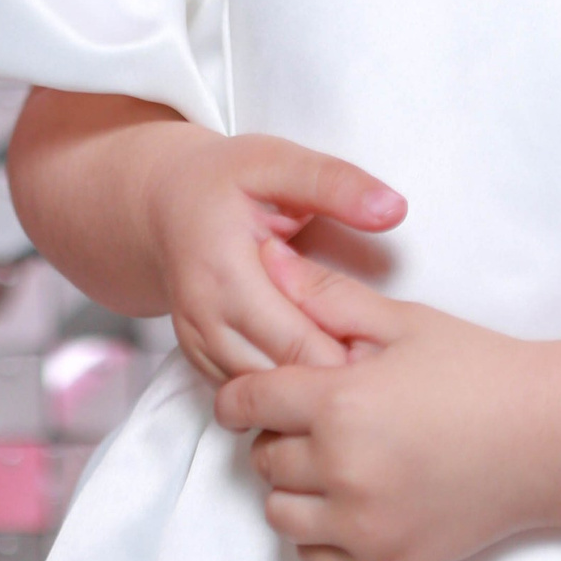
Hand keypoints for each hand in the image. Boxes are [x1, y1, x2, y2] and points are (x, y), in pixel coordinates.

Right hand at [148, 134, 405, 382]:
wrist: (166, 203)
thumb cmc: (226, 179)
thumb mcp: (280, 163)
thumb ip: (336, 185)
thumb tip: (394, 209)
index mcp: (226, 272)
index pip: (298, 342)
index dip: (347, 348)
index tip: (387, 341)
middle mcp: (205, 319)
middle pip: (282, 378)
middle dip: (332, 375)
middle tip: (379, 358)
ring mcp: (197, 346)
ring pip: (263, 397)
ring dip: (307, 388)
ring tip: (352, 362)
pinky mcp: (198, 361)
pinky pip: (247, 394)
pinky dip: (282, 388)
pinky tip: (315, 365)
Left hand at [215, 243, 544, 560]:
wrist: (545, 438)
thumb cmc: (476, 369)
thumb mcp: (404, 321)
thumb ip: (329, 296)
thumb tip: (263, 255)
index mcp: (341, 403)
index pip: (250, 402)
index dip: (241, 394)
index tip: (250, 394)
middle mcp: (343, 471)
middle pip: (263, 458)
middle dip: (275, 434)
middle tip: (313, 417)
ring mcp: (362, 525)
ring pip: (279, 512)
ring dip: (292, 485)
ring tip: (332, 458)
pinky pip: (314, 554)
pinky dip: (320, 528)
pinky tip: (352, 496)